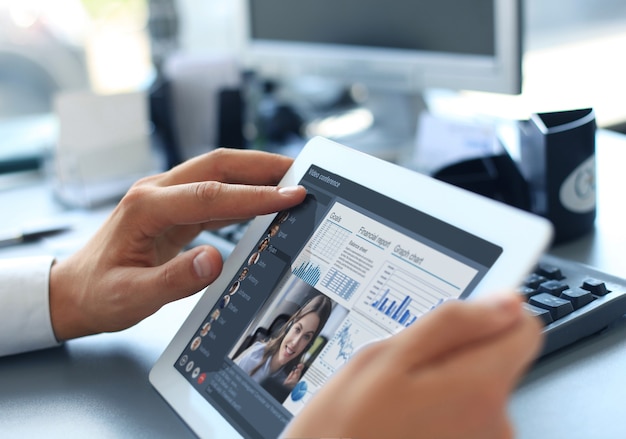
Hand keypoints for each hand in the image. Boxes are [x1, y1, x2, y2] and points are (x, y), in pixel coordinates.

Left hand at [49, 149, 306, 340]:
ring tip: (292, 182)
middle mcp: (156, 192)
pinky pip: (214, 193)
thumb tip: (215, 260)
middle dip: (262, 166)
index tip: (291, 196)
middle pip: (218, 165)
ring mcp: (165, 197)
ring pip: (218, 173)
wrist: (74, 291)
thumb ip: (174, 279)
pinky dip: (243, 193)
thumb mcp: (132, 296)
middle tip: (301, 173)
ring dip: (255, 175)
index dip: (255, 195)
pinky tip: (263, 201)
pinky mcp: (173, 208)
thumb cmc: (98, 294)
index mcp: (146, 207)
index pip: (210, 194)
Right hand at [283, 294, 542, 438]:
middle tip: (405, 372)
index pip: (525, 329)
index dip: (491, 316)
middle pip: (497, 360)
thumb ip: (452, 324)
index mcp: (478, 388)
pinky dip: (442, 414)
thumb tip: (505, 303)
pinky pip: (467, 419)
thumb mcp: (383, 358)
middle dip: (456, 356)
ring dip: (444, 388)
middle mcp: (497, 424)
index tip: (460, 322)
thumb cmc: (343, 428)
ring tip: (399, 403)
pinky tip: (406, 423)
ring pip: (478, 390)